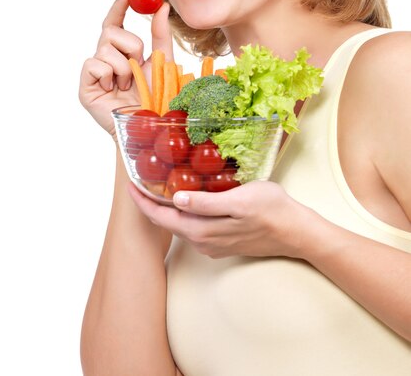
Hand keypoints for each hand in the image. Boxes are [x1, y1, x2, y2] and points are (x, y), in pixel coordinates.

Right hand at [79, 0, 173, 138]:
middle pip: (110, 31)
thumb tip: (163, 7)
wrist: (148, 127)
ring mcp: (94, 73)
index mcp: (122, 53)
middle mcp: (105, 60)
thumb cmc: (156, 100)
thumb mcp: (162, 63)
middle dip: (130, 44)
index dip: (119, 6)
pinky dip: (108, 76)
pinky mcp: (85, 87)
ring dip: (123, 67)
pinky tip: (113, 91)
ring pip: (105, 49)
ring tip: (128, 86)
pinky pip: (94, 65)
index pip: (115, 23)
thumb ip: (161, 36)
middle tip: (138, 61)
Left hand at [128, 180, 311, 258]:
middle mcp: (203, 242)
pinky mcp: (223, 240)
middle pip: (167, 223)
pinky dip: (183, 213)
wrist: (297, 232)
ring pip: (180, 225)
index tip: (129, 184)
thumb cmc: (272, 211)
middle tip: (139, 182)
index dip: (143, 201)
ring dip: (165, 208)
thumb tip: (176, 200)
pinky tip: (184, 199)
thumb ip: (207, 203)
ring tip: (156, 187)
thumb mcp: (239, 201)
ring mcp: (213, 244)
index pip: (162, 218)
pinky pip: (194, 226)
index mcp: (203, 232)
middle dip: (150, 204)